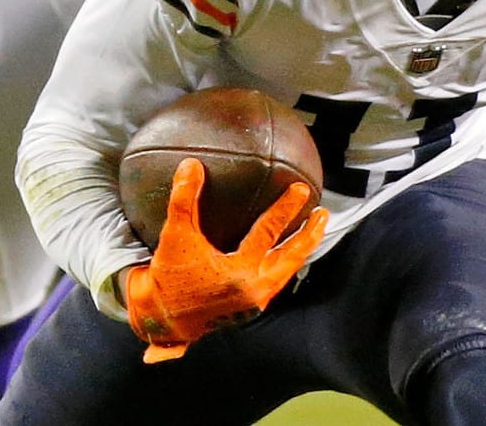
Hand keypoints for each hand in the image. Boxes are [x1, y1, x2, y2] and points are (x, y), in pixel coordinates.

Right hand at [125, 158, 327, 363]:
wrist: (162, 320)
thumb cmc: (168, 278)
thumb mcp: (175, 237)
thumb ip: (183, 201)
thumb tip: (190, 165)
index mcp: (238, 273)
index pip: (268, 233)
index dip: (286, 209)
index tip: (300, 189)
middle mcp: (253, 290)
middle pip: (291, 257)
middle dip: (309, 233)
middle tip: (323, 212)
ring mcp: (255, 301)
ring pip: (288, 270)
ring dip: (303, 248)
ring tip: (316, 228)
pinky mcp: (252, 307)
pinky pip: (278, 280)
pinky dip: (288, 263)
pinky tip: (291, 250)